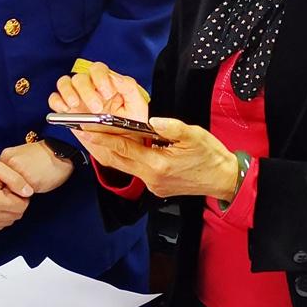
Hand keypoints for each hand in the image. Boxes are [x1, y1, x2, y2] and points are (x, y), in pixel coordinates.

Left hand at [0, 141, 73, 194]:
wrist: (61, 151)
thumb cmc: (44, 155)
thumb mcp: (22, 156)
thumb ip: (12, 168)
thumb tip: (6, 184)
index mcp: (6, 156)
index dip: (5, 183)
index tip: (12, 185)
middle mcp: (9, 163)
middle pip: (2, 185)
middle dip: (10, 189)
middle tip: (20, 188)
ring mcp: (19, 173)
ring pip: (12, 191)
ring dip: (19, 193)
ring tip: (29, 187)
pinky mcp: (30, 182)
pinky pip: (24, 194)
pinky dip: (28, 194)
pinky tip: (36, 186)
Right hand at [49, 61, 148, 121]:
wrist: (124, 146)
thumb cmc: (131, 124)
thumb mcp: (138, 105)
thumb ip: (129, 87)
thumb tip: (116, 77)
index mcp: (107, 83)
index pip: (98, 69)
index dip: (100, 78)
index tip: (107, 92)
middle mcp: (91, 88)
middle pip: (80, 77)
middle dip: (86, 91)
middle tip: (96, 107)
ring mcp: (77, 98)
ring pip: (64, 83)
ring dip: (68, 92)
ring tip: (75, 105)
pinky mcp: (67, 111)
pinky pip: (55, 100)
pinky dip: (57, 102)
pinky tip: (65, 110)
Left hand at [77, 117, 240, 202]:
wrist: (224, 180)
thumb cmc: (210, 157)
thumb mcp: (194, 135)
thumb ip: (170, 127)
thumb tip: (150, 119)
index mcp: (158, 165)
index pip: (124, 148)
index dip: (104, 137)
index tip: (87, 128)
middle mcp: (151, 178)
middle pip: (118, 160)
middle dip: (99, 145)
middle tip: (82, 131)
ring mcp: (153, 185)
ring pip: (125, 166)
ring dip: (110, 151)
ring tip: (94, 137)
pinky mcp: (156, 187)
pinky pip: (135, 170)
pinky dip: (125, 158)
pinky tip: (121, 147)